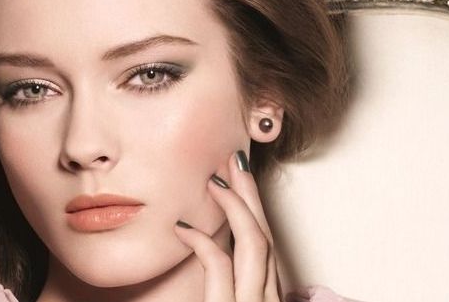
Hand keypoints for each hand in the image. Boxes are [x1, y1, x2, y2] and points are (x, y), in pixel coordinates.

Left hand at [173, 150, 282, 301]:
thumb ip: (223, 285)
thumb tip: (206, 253)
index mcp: (263, 296)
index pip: (264, 243)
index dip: (254, 207)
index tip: (238, 177)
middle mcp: (265, 298)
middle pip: (264, 235)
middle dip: (250, 194)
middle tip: (234, 160)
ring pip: (254, 244)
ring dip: (235, 206)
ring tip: (213, 181)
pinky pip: (220, 268)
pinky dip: (202, 243)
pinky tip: (182, 227)